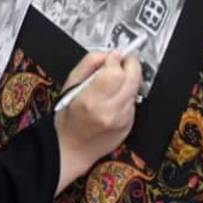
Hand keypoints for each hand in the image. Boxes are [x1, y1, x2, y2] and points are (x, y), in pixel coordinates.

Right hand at [52, 51, 140, 194]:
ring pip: (135, 89)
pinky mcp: (129, 125)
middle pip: (133, 78)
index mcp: (91, 101)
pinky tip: (114, 99)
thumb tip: (108, 54)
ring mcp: (122, 120)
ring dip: (128, 81)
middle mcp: (110, 112)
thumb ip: (88, 64)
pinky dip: (127, 96)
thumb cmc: (67, 117)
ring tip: (114, 83)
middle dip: (131, 65)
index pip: (115, 72)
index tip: (112, 56)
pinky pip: (133, 102)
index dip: (115, 60)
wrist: (72, 148)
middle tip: (123, 61)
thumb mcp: (69, 85)